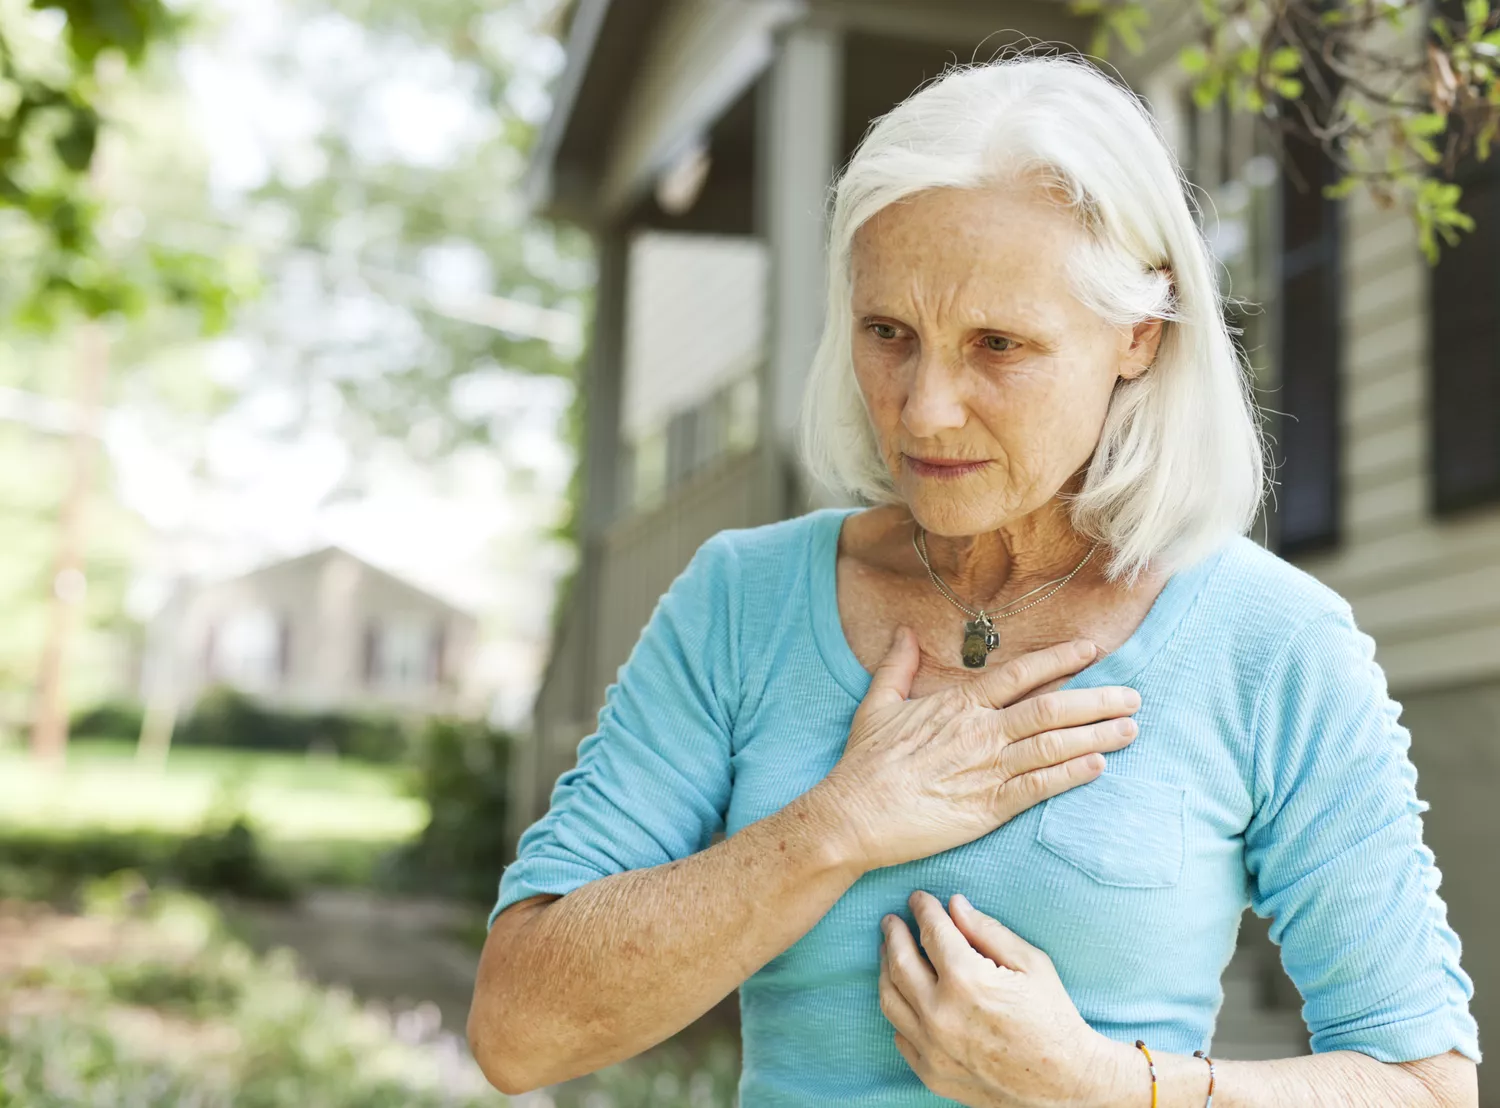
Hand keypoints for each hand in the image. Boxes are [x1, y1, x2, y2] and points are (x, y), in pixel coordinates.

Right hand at [814, 629, 1141, 871]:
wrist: (854, 815)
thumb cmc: (864, 763)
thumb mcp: (877, 704)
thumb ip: (898, 666)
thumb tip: (903, 632)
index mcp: (958, 704)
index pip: (1021, 675)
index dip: (1060, 660)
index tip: (1092, 651)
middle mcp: (981, 732)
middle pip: (1051, 707)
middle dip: (1097, 699)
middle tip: (1133, 695)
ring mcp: (988, 769)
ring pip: (1054, 745)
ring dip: (1097, 735)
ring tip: (1131, 728)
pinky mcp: (989, 807)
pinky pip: (1040, 786)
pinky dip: (1072, 775)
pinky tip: (1099, 767)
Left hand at [878, 890, 1119, 1107]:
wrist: (1067, 1083)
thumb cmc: (1054, 1018)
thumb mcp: (1031, 963)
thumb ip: (988, 931)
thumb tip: (955, 905)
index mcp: (967, 981)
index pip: (932, 932)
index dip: (923, 910)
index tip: (918, 899)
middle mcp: (941, 1014)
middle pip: (900, 962)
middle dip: (894, 935)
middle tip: (891, 921)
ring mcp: (933, 1048)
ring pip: (891, 999)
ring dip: (886, 969)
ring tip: (889, 953)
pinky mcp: (932, 1073)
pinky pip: (901, 1035)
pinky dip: (899, 1010)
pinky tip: (904, 996)